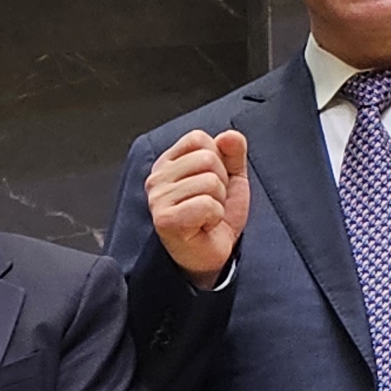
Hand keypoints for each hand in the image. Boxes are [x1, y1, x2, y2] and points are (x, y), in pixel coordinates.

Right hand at [147, 128, 249, 287]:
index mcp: (169, 164)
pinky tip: (203, 225)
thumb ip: (233, 152)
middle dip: (221, 183)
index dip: (217, 159)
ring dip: (218, 202)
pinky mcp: (165, 219)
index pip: (198, 138)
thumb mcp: (232, 178)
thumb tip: (229, 135)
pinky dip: (214, 217)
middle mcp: (157, 179)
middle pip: (207, 158)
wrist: (211, 254)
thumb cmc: (215, 218)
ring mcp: (158, 199)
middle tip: (210, 202)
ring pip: (209, 182)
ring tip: (207, 215)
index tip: (211, 182)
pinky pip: (206, 204)